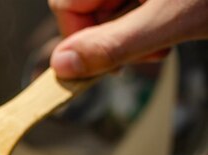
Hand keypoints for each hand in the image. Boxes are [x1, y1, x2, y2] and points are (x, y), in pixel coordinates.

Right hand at [48, 0, 207, 78]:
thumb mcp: (173, 21)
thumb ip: (113, 46)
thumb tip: (63, 67)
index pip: (66, 5)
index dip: (80, 39)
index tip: (110, 62)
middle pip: (86, 6)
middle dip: (112, 35)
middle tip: (149, 49)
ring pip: (109, 6)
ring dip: (132, 30)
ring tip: (166, 33)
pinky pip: (131, 2)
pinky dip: (147, 17)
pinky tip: (171, 18)